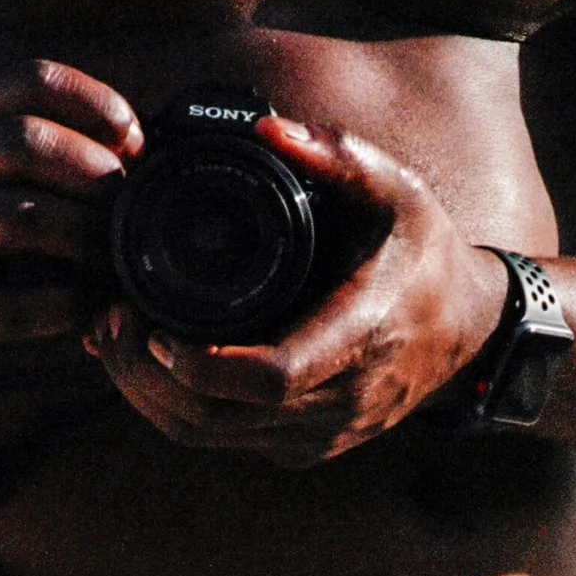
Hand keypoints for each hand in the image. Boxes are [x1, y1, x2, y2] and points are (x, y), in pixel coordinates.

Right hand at [0, 62, 139, 396]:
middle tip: (127, 201)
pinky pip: (11, 307)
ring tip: (112, 257)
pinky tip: (83, 307)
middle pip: (26, 142)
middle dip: (94, 169)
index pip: (28, 80)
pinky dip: (62, 307)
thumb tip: (122, 143)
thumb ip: (11, 143)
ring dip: (84, 237)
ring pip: (19, 218)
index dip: (95, 104)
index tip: (131, 140)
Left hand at [92, 118, 510, 465]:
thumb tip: (267, 127)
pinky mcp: (303, 449)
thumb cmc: (426, 257)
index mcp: (359, 337)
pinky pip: (223, 442)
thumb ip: (336, 156)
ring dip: (149, 396)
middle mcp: (339, 401)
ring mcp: (320, 434)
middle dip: (148, 376)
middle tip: (107, 320)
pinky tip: (147, 363)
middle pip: (218, 418)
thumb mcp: (397, 192)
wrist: (468, 335)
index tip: (152, 325)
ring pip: (210, 438)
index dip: (201, 364)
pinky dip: (174, 407)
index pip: (270, 378)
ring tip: (112, 337)